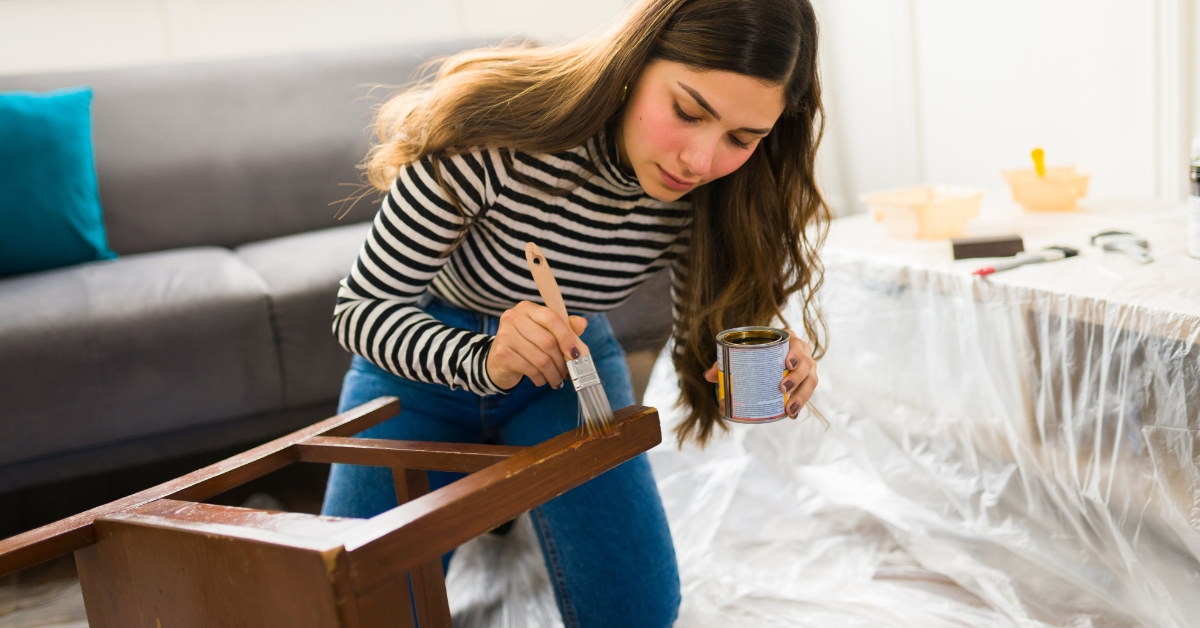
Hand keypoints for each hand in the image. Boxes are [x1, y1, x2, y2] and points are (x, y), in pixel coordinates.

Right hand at [486, 301, 588, 389]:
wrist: (498, 361)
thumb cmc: (526, 345)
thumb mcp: (545, 332)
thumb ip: (564, 327)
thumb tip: (582, 324)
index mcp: (527, 308)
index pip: (551, 318)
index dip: (567, 337)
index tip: (576, 354)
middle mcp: (513, 317)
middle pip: (548, 341)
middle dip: (562, 361)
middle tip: (568, 372)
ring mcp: (505, 335)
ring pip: (540, 359)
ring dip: (553, 374)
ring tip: (557, 380)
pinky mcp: (501, 354)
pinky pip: (530, 369)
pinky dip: (540, 378)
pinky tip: (542, 380)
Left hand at [703, 329, 817, 418]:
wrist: (765, 358)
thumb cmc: (753, 354)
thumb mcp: (740, 355)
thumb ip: (724, 362)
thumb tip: (708, 376)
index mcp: (787, 340)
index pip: (796, 343)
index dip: (796, 353)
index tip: (787, 364)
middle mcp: (802, 352)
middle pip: (806, 363)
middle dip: (796, 377)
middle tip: (782, 388)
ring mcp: (806, 367)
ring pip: (810, 380)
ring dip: (802, 394)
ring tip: (789, 408)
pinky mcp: (806, 382)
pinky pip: (808, 392)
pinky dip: (802, 404)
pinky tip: (792, 415)